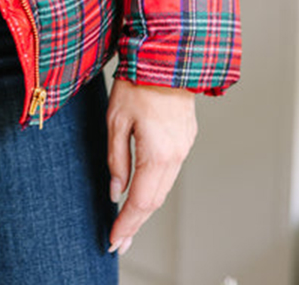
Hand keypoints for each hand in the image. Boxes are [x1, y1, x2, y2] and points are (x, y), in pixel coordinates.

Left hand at [106, 79, 196, 255]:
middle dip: (135, 223)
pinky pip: (169, 172)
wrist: (168, 57)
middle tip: (119, 242)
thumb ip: (116, 158)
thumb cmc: (138, 83)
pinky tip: (143, 193)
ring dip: (146, 208)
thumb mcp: (116, 120)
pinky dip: (155, 188)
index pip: (140, 201)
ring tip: (128, 223)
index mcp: (158, 154)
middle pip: (154, 200)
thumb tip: (116, 191)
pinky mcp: (185, 139)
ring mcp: (184, 147)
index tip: (113, 240)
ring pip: (163, 188)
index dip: (126, 224)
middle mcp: (175, 156)